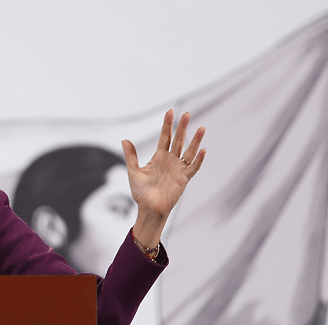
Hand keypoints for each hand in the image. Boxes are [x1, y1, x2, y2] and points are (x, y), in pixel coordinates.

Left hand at [122, 110, 204, 248]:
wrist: (148, 209)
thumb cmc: (141, 192)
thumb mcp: (133, 171)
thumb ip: (131, 156)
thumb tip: (124, 139)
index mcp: (159, 157)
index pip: (165, 137)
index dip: (167, 125)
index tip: (170, 111)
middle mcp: (170, 161)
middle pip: (178, 140)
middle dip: (182, 127)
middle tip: (187, 113)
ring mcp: (178, 169)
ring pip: (189, 152)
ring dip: (195, 140)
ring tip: (201, 128)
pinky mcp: (184, 179)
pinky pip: (193, 168)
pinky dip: (198, 160)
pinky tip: (203, 150)